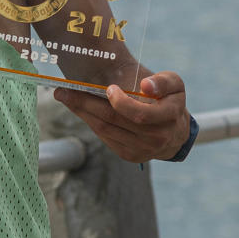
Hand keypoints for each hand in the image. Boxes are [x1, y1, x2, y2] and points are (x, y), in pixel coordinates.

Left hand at [54, 70, 189, 163]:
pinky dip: (90, 122)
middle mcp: (157, 137)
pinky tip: (80, 110)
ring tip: (65, 97)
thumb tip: (145, 85)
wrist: (175, 133)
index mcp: (169, 116)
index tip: (108, 88)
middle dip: (85, 103)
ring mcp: (142, 149)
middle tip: (63, 90)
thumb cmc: (169, 101)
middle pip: (113, 120)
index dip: (121, 102)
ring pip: (104, 129)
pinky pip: (105, 137)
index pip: (139, 113)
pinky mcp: (130, 156)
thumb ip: (162, 81)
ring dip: (82, 112)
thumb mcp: (174, 85)